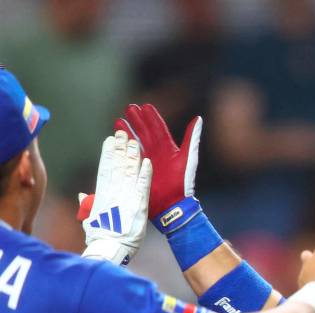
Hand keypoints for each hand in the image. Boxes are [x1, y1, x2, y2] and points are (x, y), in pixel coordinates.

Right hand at [81, 131, 151, 265]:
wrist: (110, 249)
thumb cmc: (100, 238)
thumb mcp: (89, 219)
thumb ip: (87, 204)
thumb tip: (81, 195)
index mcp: (102, 195)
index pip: (104, 169)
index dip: (107, 154)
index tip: (109, 141)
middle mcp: (113, 192)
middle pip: (117, 166)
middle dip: (119, 149)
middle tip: (122, 133)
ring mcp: (126, 198)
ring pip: (129, 172)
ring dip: (132, 156)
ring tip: (134, 141)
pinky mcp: (139, 205)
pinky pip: (143, 186)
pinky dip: (145, 174)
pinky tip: (147, 161)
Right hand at [115, 103, 200, 229]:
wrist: (174, 205)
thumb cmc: (182, 183)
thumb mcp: (187, 158)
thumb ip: (191, 139)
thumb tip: (198, 119)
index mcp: (168, 148)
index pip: (158, 128)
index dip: (152, 117)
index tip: (145, 106)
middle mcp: (157, 152)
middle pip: (145, 132)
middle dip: (137, 120)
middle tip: (129, 108)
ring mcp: (147, 161)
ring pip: (135, 142)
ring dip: (127, 131)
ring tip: (118, 121)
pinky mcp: (138, 170)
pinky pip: (129, 156)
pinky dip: (123, 147)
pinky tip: (116, 140)